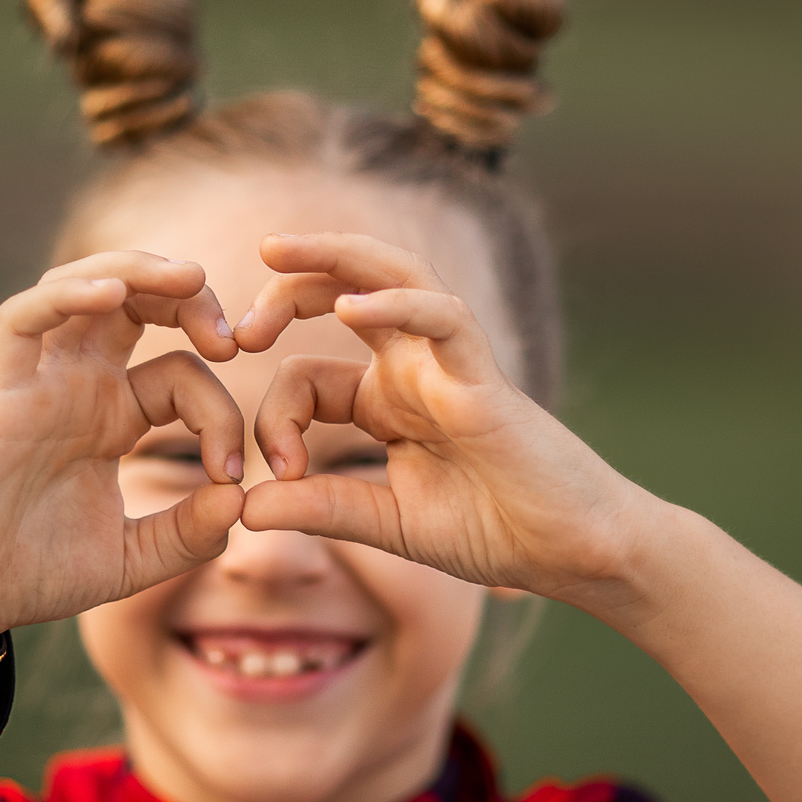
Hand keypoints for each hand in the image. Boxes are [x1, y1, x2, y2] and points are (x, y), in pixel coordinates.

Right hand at [0, 253, 247, 636]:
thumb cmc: (38, 572)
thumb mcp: (134, 558)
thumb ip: (188, 536)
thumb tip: (240, 500)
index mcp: (115, 416)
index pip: (183, 376)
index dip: (219, 413)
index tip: (230, 473)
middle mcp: (80, 385)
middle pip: (138, 304)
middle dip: (190, 299)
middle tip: (235, 333)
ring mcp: (40, 381)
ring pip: (83, 289)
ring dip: (137, 271)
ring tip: (189, 278)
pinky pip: (22, 319)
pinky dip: (63, 295)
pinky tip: (109, 293)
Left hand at [234, 233, 653, 603]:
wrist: (569, 551)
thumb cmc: (492, 529)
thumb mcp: (385, 522)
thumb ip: (320, 509)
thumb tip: (244, 508)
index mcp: (385, 401)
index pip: (304, 377)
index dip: (273, 417)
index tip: (276, 473)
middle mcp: (413, 368)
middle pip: (343, 292)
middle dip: (285, 288)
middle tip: (231, 320)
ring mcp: (450, 363)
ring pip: (392, 277)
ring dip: (333, 257)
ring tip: (277, 251)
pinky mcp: (485, 376)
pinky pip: (444, 318)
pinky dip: (397, 305)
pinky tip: (351, 308)